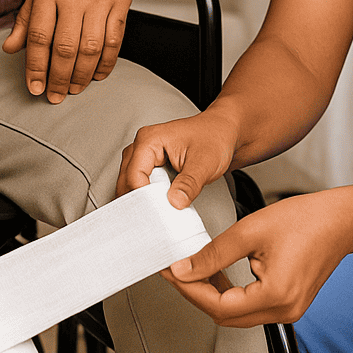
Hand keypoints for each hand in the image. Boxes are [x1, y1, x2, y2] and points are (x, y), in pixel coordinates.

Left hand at [2, 0, 137, 102]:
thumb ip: (27, 17)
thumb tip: (10, 48)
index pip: (39, 36)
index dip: (35, 67)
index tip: (34, 87)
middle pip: (65, 47)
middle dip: (58, 78)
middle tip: (54, 96)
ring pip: (91, 47)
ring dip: (82, 75)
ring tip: (73, 88)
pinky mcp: (121, 2)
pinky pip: (115, 39)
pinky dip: (107, 62)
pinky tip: (98, 74)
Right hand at [117, 112, 238, 206]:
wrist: (225, 133)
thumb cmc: (215, 139)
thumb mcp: (205, 162)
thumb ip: (189, 183)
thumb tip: (175, 203)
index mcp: (149, 140)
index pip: (134, 176)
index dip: (144, 198)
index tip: (159, 214)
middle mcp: (141, 146)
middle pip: (126, 182)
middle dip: (139, 202)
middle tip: (157, 220)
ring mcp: (143, 156)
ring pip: (130, 185)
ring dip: (142, 201)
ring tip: (159, 215)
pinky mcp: (149, 166)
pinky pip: (139, 185)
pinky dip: (147, 198)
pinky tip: (159, 208)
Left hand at [164, 191, 352, 327]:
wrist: (343, 219)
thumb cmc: (308, 219)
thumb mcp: (251, 229)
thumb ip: (214, 253)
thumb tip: (186, 268)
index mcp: (275, 295)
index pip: (218, 305)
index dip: (190, 289)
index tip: (172, 272)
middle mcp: (284, 310)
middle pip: (226, 316)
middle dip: (197, 293)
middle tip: (177, 271)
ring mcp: (289, 310)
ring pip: (238, 314)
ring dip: (214, 294)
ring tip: (194, 269)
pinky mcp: (290, 303)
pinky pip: (252, 307)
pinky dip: (232, 294)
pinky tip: (220, 273)